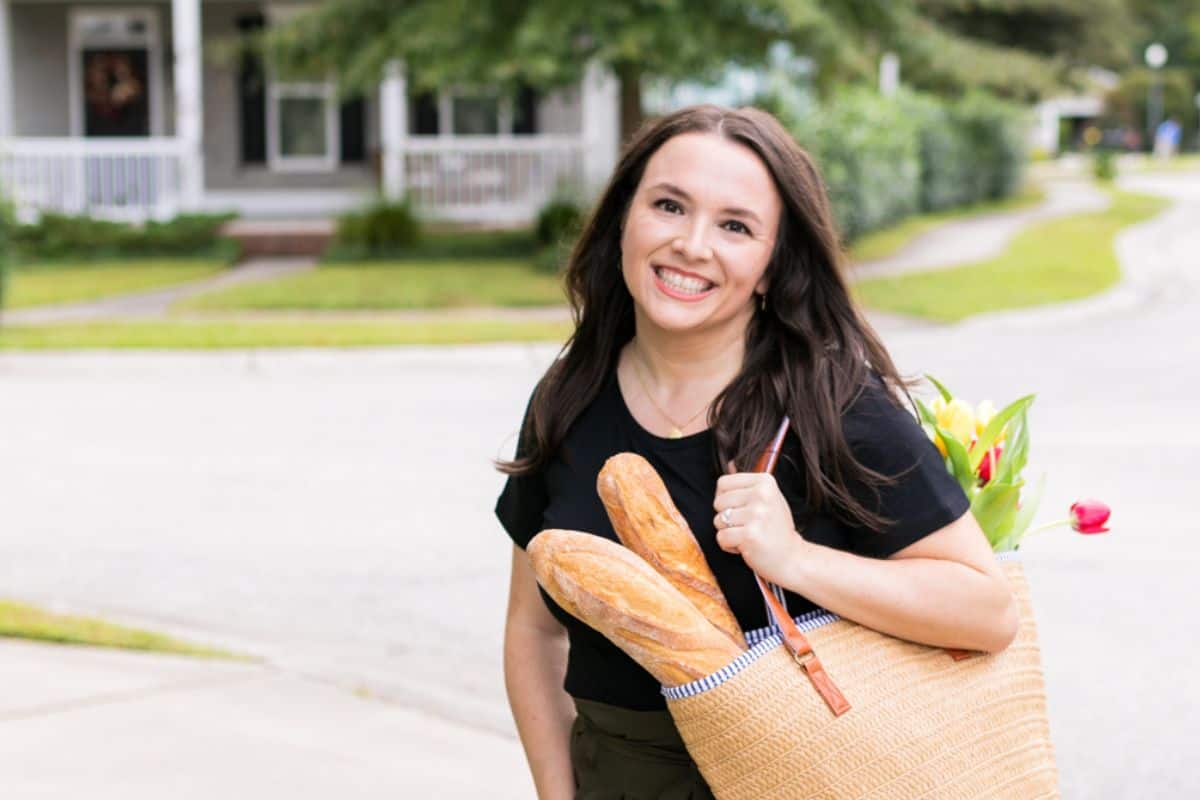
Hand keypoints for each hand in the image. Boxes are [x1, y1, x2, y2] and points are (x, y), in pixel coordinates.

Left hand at [713, 460, 807, 585]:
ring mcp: (756, 514)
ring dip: (728, 532)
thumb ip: (748, 483)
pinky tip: (746, 546)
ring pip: (718, 521)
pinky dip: (729, 546)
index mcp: (765, 481)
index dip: (725, 499)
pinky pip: (721, 537)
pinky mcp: (750, 535)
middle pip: (718, 502)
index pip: (723, 483)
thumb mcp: (768, 498)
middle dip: (726, 518)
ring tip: (748, 535)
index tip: (740, 509)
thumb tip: (729, 463)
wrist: (792, 558)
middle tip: (747, 525)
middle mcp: (762, 495)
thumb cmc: (776, 528)